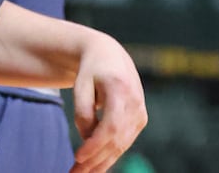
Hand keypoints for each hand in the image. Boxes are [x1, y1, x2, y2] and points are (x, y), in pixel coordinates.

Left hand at [70, 32, 146, 172]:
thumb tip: (87, 139)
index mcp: (121, 88)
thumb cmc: (91, 70)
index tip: (78, 156)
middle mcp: (135, 102)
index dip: (95, 145)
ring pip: (121, 145)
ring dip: (102, 162)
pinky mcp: (140, 120)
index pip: (111, 125)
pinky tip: (95, 167)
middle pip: (116, 139)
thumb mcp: (81, 85)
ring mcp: (140, 112)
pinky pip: (124, 142)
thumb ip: (83, 112)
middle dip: (96, 160)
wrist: (110, 56)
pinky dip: (109, 156)